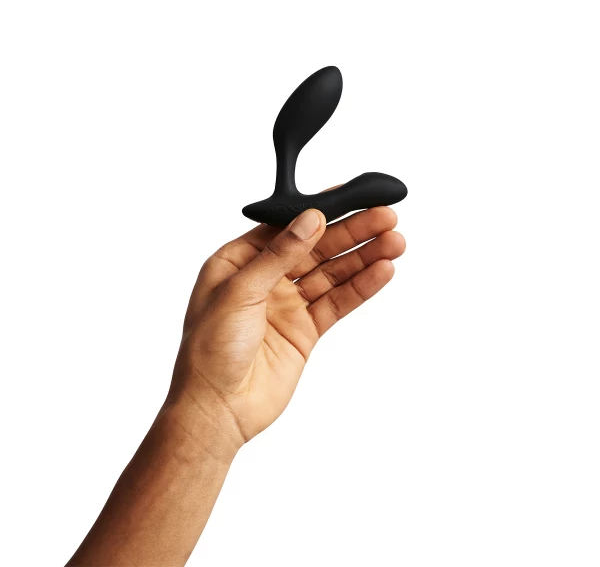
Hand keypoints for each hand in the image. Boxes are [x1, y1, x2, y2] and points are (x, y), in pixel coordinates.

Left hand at [168, 206, 405, 446]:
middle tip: (386, 217)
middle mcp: (265, 280)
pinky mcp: (305, 330)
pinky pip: (337, 303)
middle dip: (352, 233)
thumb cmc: (209, 351)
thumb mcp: (239, 291)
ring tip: (395, 242)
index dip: (321, 211)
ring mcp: (287, 305)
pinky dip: (360, 288)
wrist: (217, 410)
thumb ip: (278, 255)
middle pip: (316, 248)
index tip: (352, 196)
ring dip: (364, 258)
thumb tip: (309, 220)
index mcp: (239, 262)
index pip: (287, 227)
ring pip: (332, 274)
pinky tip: (382, 272)